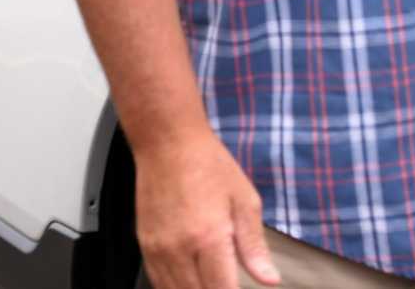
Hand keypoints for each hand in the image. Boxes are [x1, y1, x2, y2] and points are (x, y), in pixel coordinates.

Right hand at [134, 128, 279, 288]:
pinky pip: (157, 281)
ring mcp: (158, 248)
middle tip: (228, 284)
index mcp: (209, 238)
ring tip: (210, 284)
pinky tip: (187, 286)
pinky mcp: (144, 243)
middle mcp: (179, 248)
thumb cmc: (208, 164)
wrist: (166, 140)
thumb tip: (269, 280)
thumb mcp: (244, 201)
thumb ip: (254, 246)